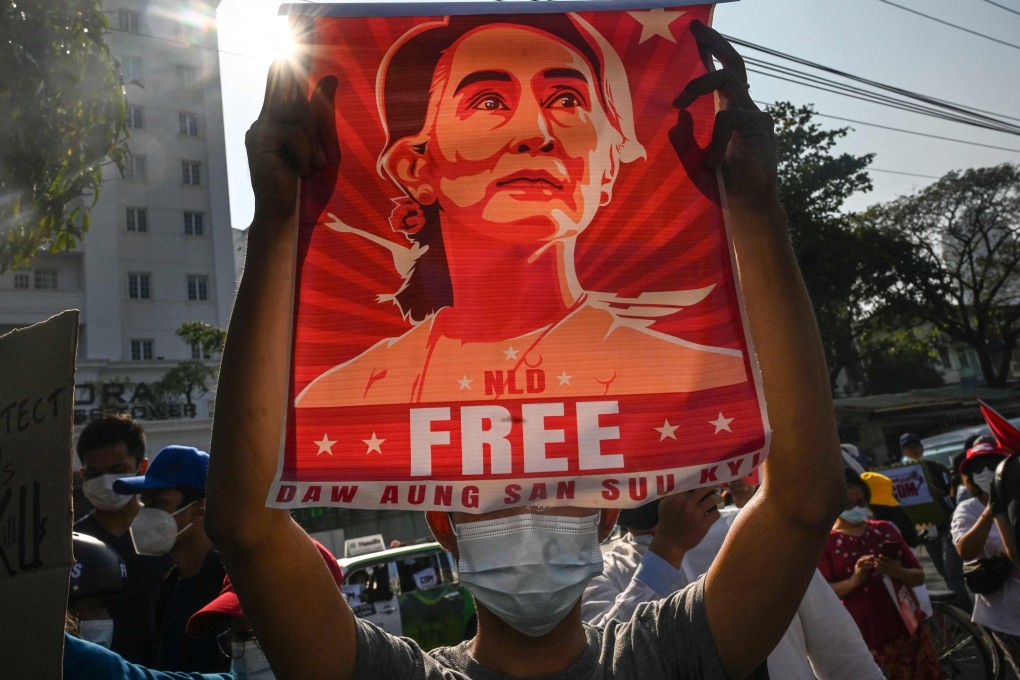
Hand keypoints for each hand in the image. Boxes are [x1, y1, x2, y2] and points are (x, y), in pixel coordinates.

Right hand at [245, 62, 339, 227]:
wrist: (287, 217)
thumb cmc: (305, 186)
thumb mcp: (319, 146)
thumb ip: (321, 114)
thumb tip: (331, 78)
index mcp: (277, 121)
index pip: (280, 84)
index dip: (283, 66)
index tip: (287, 40)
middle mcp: (264, 121)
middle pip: (295, 97)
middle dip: (312, 114)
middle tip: (314, 141)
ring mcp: (260, 130)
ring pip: (299, 115)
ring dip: (313, 144)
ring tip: (310, 168)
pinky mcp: (260, 140)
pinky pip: (294, 132)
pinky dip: (305, 153)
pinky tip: (300, 171)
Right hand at [649, 487, 721, 566]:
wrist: (669, 543)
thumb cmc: (666, 521)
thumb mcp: (664, 505)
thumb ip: (672, 493)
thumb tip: (682, 482)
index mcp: (677, 498)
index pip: (692, 483)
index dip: (700, 480)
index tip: (705, 478)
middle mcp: (687, 504)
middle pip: (705, 489)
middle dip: (712, 486)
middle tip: (717, 484)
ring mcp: (695, 515)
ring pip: (713, 500)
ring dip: (717, 498)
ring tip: (718, 498)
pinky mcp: (703, 526)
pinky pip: (715, 514)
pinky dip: (716, 512)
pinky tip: (713, 513)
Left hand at [670, 21, 778, 212]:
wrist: (747, 208)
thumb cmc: (722, 186)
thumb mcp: (694, 161)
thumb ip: (686, 139)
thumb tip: (678, 116)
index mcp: (728, 112)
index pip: (720, 75)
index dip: (709, 55)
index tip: (691, 37)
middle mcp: (743, 108)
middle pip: (733, 64)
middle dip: (715, 43)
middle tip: (695, 29)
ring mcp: (754, 115)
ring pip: (729, 79)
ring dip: (700, 83)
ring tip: (678, 101)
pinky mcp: (761, 126)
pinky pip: (729, 117)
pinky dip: (716, 137)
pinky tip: (713, 161)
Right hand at [851, 554, 876, 587]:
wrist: (854, 583)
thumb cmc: (859, 578)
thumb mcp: (864, 572)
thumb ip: (866, 568)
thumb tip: (871, 565)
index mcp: (859, 565)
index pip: (863, 558)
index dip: (868, 556)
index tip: (873, 555)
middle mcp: (857, 565)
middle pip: (861, 558)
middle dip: (867, 556)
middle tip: (873, 555)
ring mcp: (857, 568)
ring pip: (861, 561)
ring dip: (866, 560)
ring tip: (871, 559)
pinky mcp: (858, 572)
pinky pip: (862, 568)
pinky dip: (866, 566)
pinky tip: (871, 566)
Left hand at [875, 555, 903, 579]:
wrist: (900, 574)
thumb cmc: (899, 567)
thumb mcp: (899, 561)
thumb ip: (899, 556)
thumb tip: (900, 551)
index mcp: (893, 563)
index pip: (887, 559)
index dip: (883, 557)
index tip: (879, 555)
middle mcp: (891, 566)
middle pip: (884, 563)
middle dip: (879, 561)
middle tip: (875, 558)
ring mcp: (889, 570)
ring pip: (882, 567)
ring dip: (878, 565)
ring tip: (874, 563)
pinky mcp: (887, 573)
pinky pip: (882, 571)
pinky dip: (878, 569)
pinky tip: (875, 567)